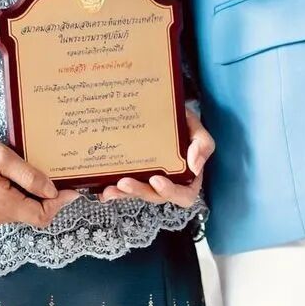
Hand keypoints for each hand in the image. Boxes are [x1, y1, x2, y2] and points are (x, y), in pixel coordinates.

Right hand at [0, 128, 74, 228]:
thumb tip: (53, 192)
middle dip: (51, 200)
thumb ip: (29, 176)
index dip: (60, 204)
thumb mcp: (2, 157)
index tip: (73, 187)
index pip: (41, 215)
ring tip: (42, 173)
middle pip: (35, 216)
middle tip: (60, 177)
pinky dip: (26, 196)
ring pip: (26, 212)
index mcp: (1, 205)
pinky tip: (25, 177)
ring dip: (38, 197)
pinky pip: (15, 207)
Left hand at [98, 108, 214, 207]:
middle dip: (139, 192)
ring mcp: (148, 180)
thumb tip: (195, 167)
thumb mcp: (196, 128)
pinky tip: (101, 190)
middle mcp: (168, 182)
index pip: (184, 195)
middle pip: (155, 197)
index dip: (170, 192)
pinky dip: (113, 190)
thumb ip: (203, 145)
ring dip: (123, 194)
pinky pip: (123, 188)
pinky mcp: (133, 175)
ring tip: (109, 189)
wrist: (162, 109)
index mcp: (187, 177)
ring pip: (137, 194)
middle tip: (124, 182)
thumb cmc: (183, 121)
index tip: (156, 180)